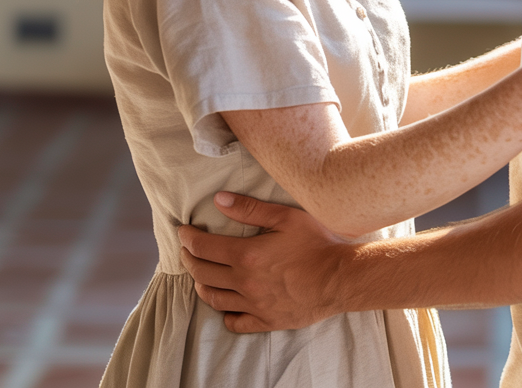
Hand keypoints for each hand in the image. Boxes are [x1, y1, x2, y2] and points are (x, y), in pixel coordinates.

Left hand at [178, 192, 348, 331]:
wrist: (339, 278)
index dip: (188, 238)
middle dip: (189, 259)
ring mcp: (254, 305)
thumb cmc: (316, 243)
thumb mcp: (285, 217)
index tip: (182, 231)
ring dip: (201, 285)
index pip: (204, 248)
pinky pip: (236, 322)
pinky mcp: (266, 320)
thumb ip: (249, 208)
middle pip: (203, 273)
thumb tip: (218, 200)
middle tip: (186, 250)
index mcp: (246, 256)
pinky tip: (225, 306)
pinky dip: (225, 314)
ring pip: (214, 299)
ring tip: (200, 275)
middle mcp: (244, 283)